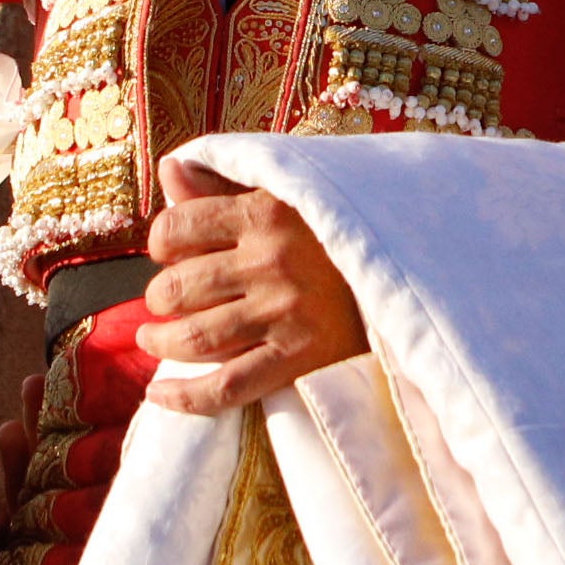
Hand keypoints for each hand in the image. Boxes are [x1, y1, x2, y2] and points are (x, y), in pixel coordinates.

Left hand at [137, 171, 366, 415]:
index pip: (177, 228)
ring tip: (155, 339)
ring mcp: (284, 313)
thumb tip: (169, 168)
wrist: (409, 267)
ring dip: (161, 343)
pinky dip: (185, 396)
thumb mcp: (284, 195)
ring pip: (194, 338)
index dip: (161, 242)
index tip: (168, 252)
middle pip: (178, 288)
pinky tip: (160, 394)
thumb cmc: (335, 231)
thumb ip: (223, 185)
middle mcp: (271, 262)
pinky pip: (226, 386)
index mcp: (265, 212)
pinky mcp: (300, 358)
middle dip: (160, 299)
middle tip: (167, 302)